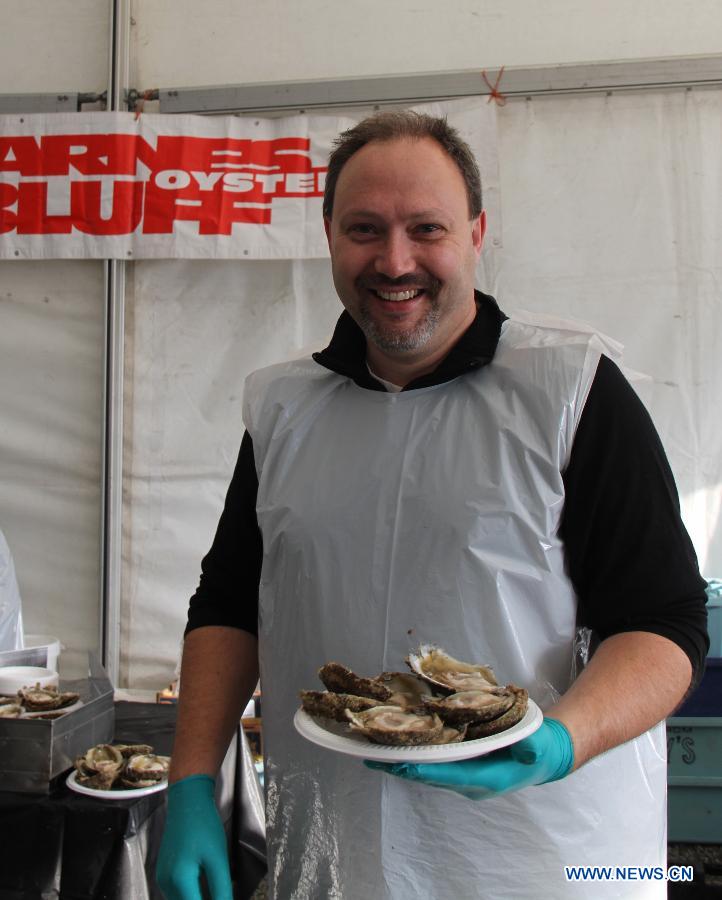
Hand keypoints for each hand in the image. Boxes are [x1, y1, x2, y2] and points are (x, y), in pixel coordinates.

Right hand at [156, 774, 232, 899]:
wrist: (187, 801)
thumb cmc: (203, 824)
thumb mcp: (218, 859)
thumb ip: (222, 890)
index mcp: (179, 879)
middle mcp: (166, 882)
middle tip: (220, 894)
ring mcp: (163, 877)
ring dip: (196, 899)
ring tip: (215, 892)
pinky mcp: (164, 872)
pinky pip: (176, 893)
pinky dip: (190, 894)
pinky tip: (203, 886)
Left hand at [364, 717, 573, 800]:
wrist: (542, 758)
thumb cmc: (539, 750)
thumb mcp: (539, 746)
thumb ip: (532, 748)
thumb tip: (528, 748)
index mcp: (488, 778)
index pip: (451, 775)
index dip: (426, 769)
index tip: (402, 763)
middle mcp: (470, 783)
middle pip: (430, 776)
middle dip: (403, 766)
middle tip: (374, 756)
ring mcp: (463, 778)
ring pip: (427, 772)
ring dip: (403, 763)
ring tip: (374, 751)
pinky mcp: (459, 769)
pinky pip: (432, 765)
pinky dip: (414, 756)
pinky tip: (395, 746)